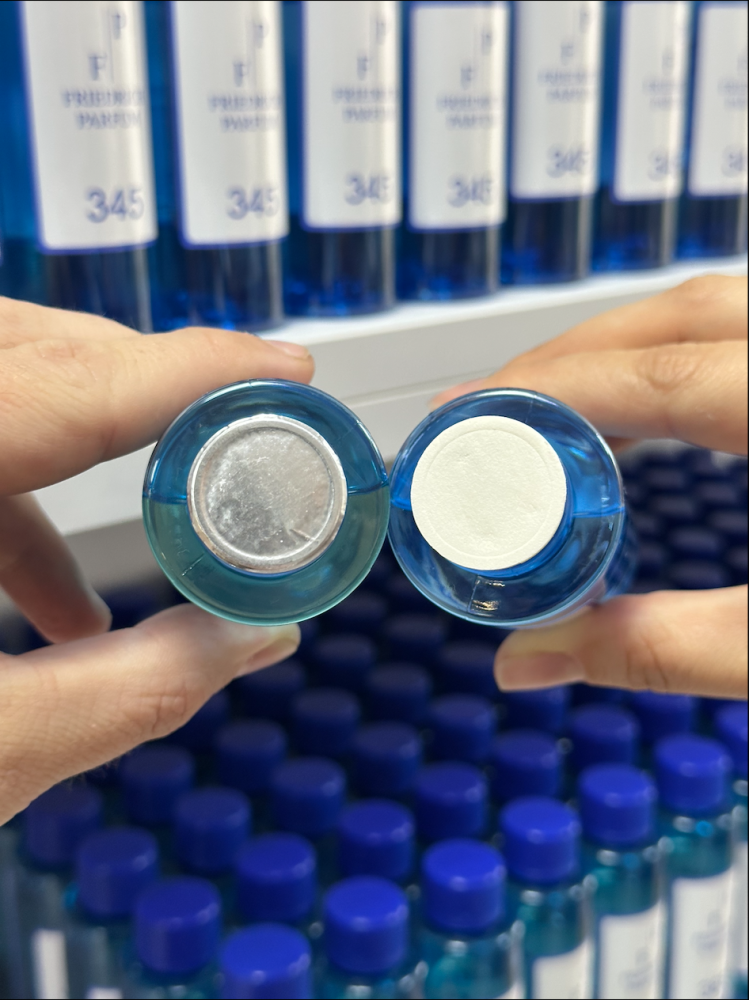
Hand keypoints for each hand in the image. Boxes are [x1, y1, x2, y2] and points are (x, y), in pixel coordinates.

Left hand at [0, 297, 314, 823]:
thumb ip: (139, 687)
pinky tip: (51, 594)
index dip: (190, 369)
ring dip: (76, 445)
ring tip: (144, 531)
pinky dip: (13, 499)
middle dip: (135, 383)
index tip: (283, 365)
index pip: (60, 386)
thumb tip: (256, 634)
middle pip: (17, 351)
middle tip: (223, 423)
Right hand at [434, 275, 747, 700]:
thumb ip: (661, 648)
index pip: (662, 373)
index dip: (552, 390)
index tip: (466, 414)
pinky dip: (679, 355)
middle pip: (681, 314)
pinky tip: (646, 409)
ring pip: (717, 309)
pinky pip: (743, 333)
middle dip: (570, 354)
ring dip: (624, 348)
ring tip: (546, 403)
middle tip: (484, 404)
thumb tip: (528, 660)